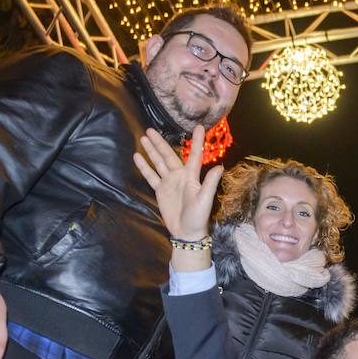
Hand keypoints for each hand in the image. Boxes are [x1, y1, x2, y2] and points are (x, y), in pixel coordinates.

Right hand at [133, 125, 223, 240]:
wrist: (186, 232)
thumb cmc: (198, 216)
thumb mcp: (205, 199)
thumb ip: (210, 182)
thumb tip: (219, 166)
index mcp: (192, 176)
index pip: (195, 154)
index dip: (197, 141)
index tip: (199, 126)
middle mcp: (180, 175)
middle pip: (168, 155)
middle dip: (160, 142)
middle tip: (151, 129)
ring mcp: (169, 182)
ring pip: (159, 162)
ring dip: (152, 151)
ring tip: (144, 137)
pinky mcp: (160, 190)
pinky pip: (151, 176)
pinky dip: (144, 166)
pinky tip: (138, 156)